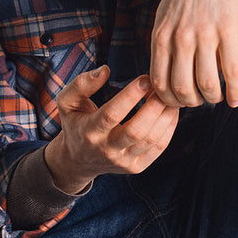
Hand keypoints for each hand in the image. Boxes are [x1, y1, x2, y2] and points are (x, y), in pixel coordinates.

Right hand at [44, 66, 179, 193]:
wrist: (78, 160)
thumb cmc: (76, 123)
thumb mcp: (66, 102)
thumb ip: (81, 84)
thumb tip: (105, 70)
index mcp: (88, 132)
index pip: (112, 114)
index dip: (130, 96)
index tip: (145, 79)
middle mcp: (106, 150)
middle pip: (136, 130)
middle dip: (154, 106)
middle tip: (162, 87)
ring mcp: (123, 161)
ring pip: (151, 139)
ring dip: (166, 115)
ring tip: (169, 96)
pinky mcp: (136, 167)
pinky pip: (158, 148)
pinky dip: (169, 128)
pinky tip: (171, 111)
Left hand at [150, 0, 237, 107]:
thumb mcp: (164, 16)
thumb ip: (164, 45)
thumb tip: (167, 77)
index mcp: (161, 35)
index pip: (159, 82)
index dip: (169, 100)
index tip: (179, 101)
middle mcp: (180, 38)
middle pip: (182, 89)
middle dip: (191, 102)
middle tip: (199, 100)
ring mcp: (205, 35)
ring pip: (207, 84)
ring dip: (212, 98)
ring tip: (216, 97)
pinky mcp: (229, 31)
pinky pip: (232, 71)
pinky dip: (234, 92)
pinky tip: (235, 100)